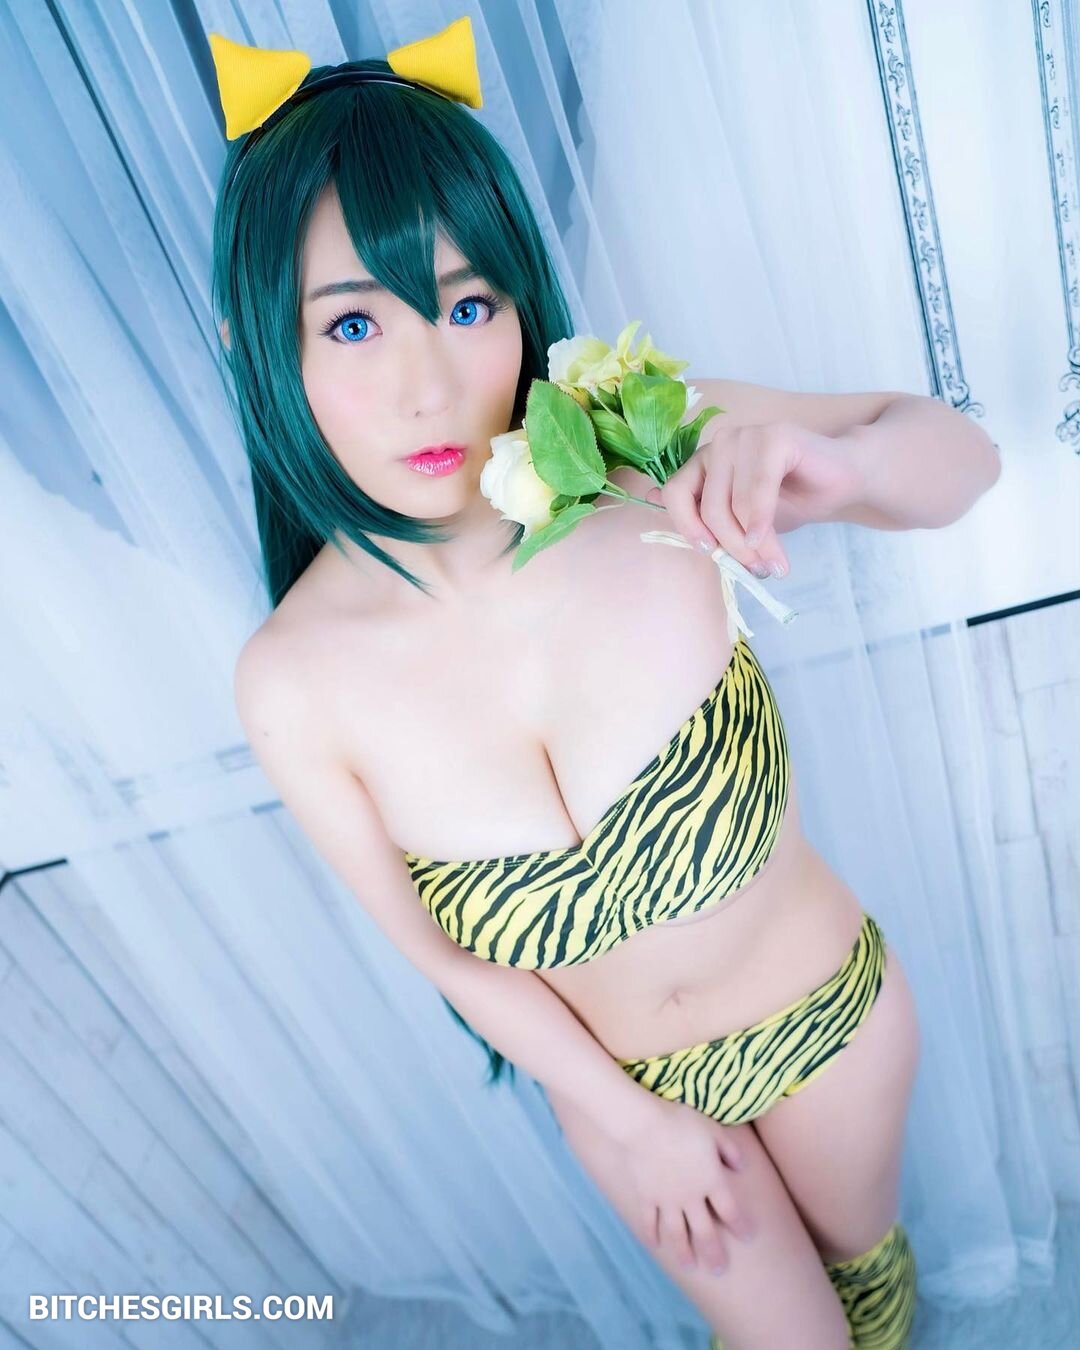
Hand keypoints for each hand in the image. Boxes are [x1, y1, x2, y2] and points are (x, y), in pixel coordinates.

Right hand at [620, 1096, 753, 1274]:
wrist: (644, 1125)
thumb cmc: (681, 1123)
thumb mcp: (712, 1130)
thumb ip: (729, 1149)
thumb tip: (742, 1166)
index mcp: (711, 1180)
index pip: (730, 1210)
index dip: (740, 1225)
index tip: (748, 1237)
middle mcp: (691, 1197)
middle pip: (705, 1231)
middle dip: (713, 1251)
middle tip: (718, 1269)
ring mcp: (667, 1200)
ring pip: (678, 1232)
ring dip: (684, 1251)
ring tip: (689, 1266)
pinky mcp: (647, 1196)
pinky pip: (650, 1220)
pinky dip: (651, 1234)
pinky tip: (654, 1245)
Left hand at [645, 422, 865, 578]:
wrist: (844, 482)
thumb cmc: (791, 501)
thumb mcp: (744, 520)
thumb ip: (708, 517)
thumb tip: (658, 506)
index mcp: (705, 463)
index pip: (675, 494)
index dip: (687, 526)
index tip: (709, 552)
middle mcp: (720, 445)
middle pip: (708, 509)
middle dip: (733, 548)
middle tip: (756, 569)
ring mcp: (746, 437)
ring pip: (733, 506)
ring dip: (754, 544)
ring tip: (774, 564)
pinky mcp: (775, 437)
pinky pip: (757, 492)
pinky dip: (762, 522)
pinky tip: (771, 544)